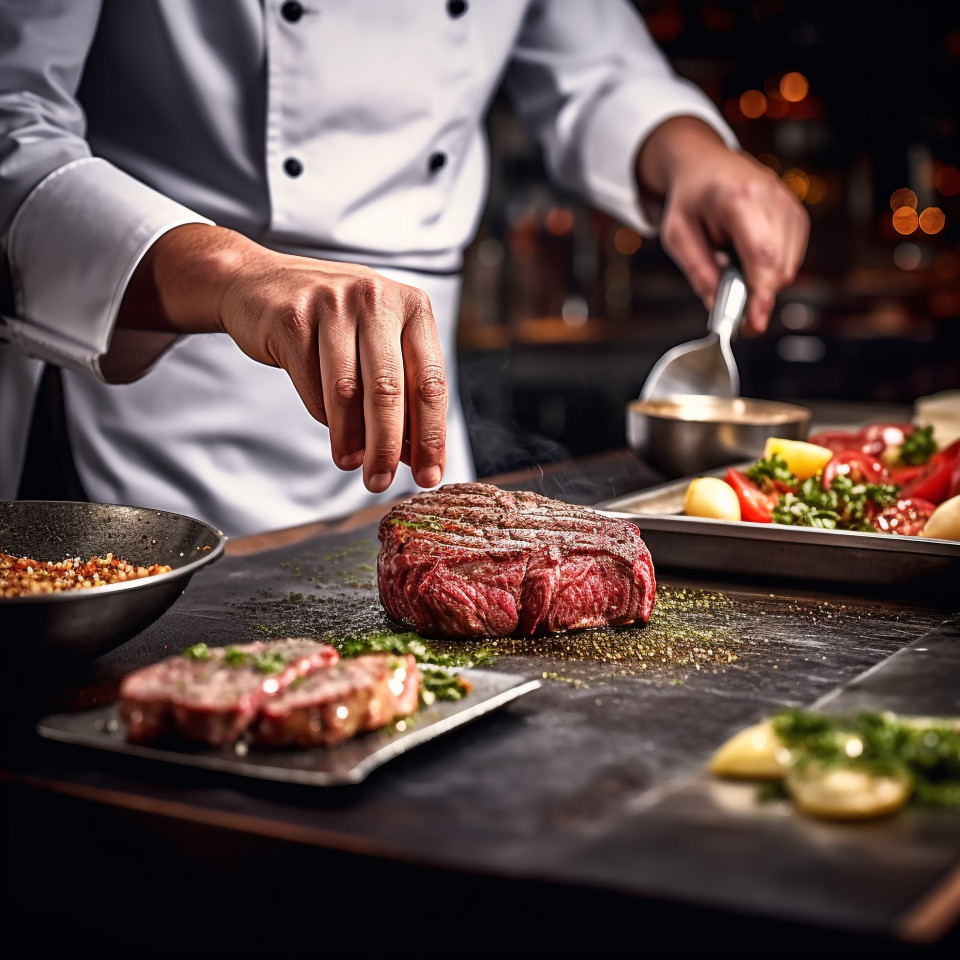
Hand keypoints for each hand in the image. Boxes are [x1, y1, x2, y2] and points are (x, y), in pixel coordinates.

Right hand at [119, 224, 446, 493]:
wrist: (261, 283)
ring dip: (350, 438)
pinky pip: (310, 384)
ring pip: (346, 391)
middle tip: (380, 482)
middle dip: (386, 446)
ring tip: (351, 465)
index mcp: (413, 307)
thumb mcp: (377, 343)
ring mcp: (333, 303)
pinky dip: (322, 415)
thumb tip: (415, 456)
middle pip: (388, 390)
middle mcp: (377, 299)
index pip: (431, 383)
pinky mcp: (292, 317)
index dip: (431, 436)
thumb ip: (401, 390)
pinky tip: (329, 428)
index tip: (428, 476)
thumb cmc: (334, 323)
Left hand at [637, 117, 808, 333]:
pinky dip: (771, 268)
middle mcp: (773, 197)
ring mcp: (789, 203)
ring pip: (789, 265)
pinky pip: (792, 257)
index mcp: (740, 198)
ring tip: (731, 264)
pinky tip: (746, 256)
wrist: (704, 163)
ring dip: (761, 280)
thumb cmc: (689, 197)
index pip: (761, 255)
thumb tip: (717, 305)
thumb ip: (698, 271)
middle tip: (729, 303)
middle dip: (756, 294)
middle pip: (780, 266)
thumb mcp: (677, 235)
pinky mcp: (797, 213)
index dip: (761, 293)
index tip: (755, 322)